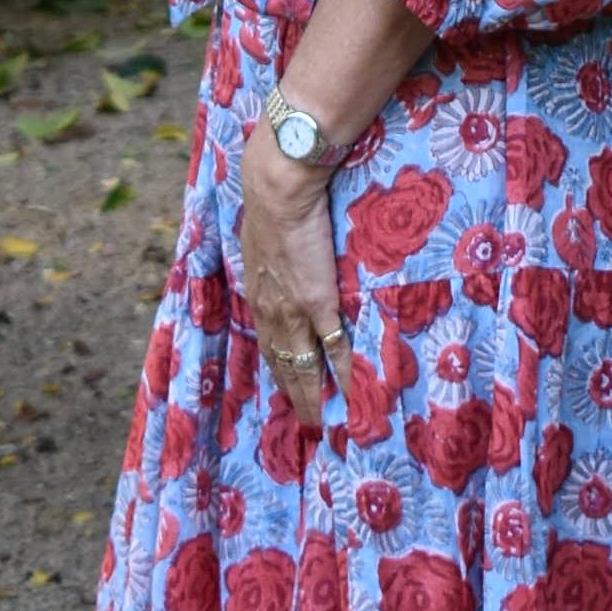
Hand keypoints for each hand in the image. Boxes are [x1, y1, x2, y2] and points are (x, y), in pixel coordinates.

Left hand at [240, 124, 347, 432]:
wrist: (279, 189)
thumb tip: (279, 256)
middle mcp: (272, 311)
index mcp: (259, 294)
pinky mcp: (318, 304)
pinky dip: (343, 376)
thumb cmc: (272, 203)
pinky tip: (352, 395)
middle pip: (284, 365)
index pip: (269, 343)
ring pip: (305, 366)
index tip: (287, 388)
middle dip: (295, 395)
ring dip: (314, 396)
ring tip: (324, 421)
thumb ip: (273, 255)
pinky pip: (334, 350)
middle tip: (308, 421)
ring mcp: (295, 311)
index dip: (279, 368)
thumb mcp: (263, 237)